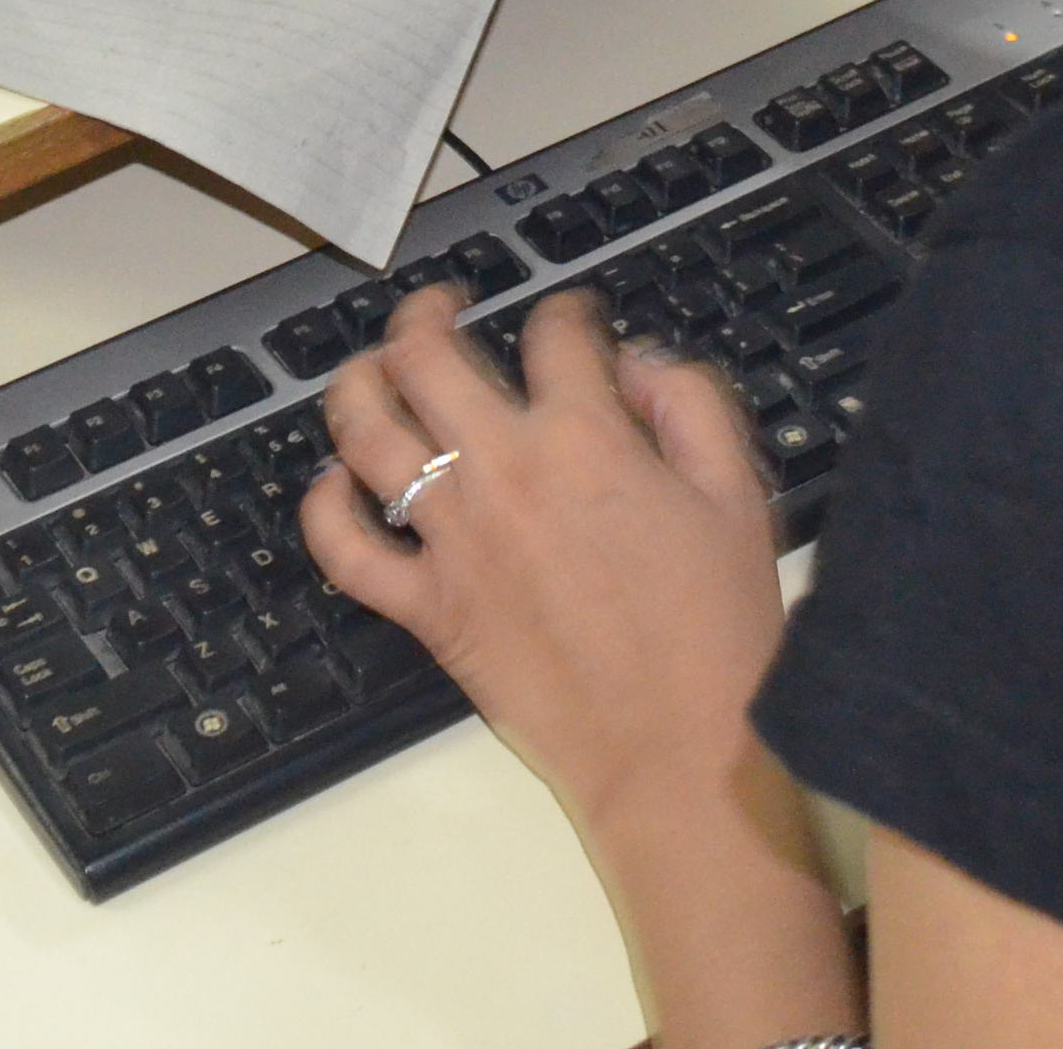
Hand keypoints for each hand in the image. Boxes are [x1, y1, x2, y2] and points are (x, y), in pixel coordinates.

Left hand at [301, 284, 787, 856]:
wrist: (677, 753)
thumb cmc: (717, 632)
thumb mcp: (737, 496)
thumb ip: (689, 405)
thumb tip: (634, 363)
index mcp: (584, 439)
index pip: (553, 334)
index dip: (565, 310)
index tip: (572, 319)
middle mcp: (503, 474)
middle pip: (425, 356)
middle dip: (426, 313)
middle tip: (440, 308)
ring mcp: (452, 541)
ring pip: (364, 431)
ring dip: (359, 383)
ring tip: (375, 370)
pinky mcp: (427, 609)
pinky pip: (345, 549)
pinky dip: (325, 508)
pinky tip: (338, 483)